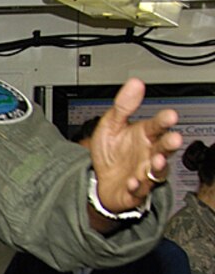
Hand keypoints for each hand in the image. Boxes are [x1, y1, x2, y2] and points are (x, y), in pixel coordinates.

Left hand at [84, 78, 180, 216]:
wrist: (99, 180)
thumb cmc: (110, 152)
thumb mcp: (110, 126)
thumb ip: (123, 106)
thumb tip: (134, 83)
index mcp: (144, 135)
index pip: (157, 125)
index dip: (164, 121)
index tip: (170, 115)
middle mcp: (149, 153)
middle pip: (163, 148)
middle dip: (169, 144)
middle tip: (174, 139)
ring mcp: (144, 172)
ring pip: (156, 170)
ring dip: (158, 166)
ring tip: (156, 161)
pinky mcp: (135, 190)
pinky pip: (139, 190)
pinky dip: (137, 186)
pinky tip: (133, 182)